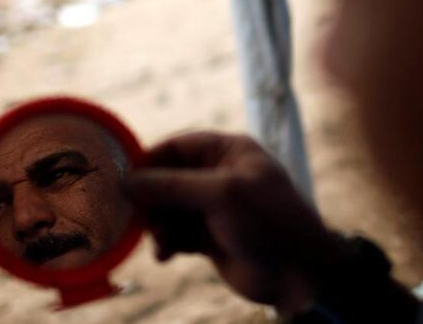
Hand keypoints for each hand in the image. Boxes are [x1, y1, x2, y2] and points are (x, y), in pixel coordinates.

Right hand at [126, 132, 342, 313]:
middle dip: (152, 200)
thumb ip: (171, 185)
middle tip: (140, 219)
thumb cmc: (268, 222)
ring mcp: (213, 207)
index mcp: (228, 151)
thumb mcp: (220, 194)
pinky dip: (167, 242)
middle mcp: (218, 175)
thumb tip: (125, 179)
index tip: (123, 180)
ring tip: (162, 241)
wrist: (299, 275)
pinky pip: (176, 233)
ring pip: (168, 209)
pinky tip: (166, 255)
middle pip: (167, 179)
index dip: (149, 161)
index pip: (177, 146)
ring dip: (158, 225)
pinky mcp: (209, 236)